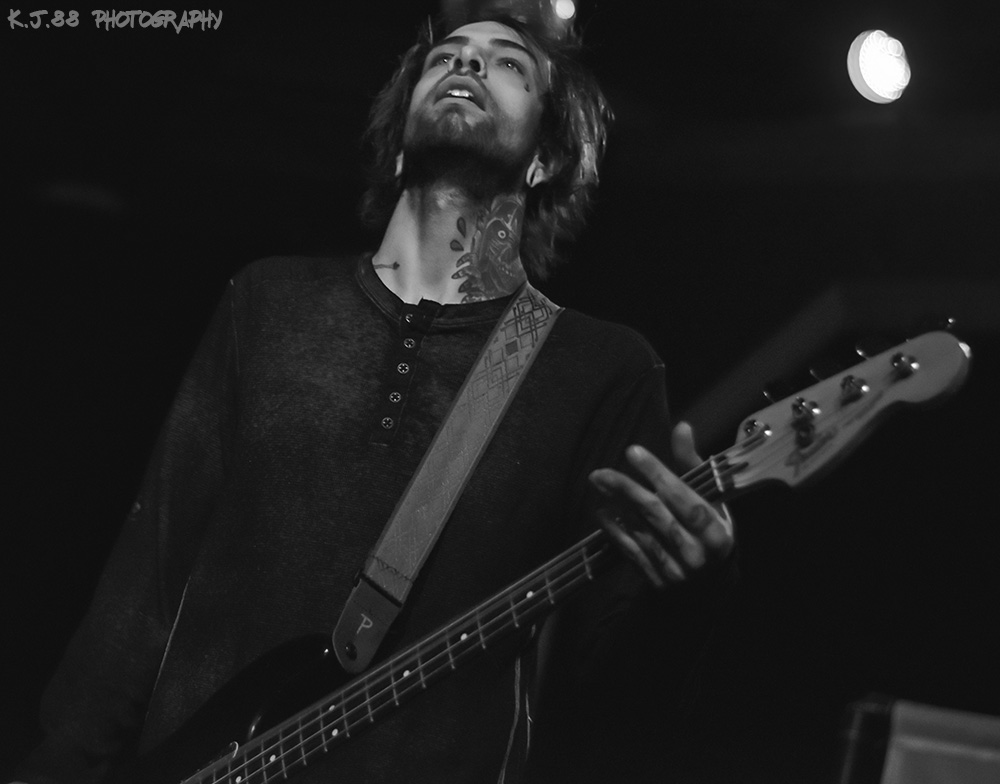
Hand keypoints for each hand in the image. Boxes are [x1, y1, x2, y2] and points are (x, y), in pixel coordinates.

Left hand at [589, 422, 733, 588]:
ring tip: (600, 485)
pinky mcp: (659, 581)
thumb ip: (693, 465)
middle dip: (627, 490)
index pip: (685, 499)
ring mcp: (677, 570)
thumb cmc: (713, 530)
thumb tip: (681, 427)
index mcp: (716, 531)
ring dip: (617, 507)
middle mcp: (697, 553)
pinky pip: (633, 553)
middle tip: (601, 472)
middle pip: (657, 516)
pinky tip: (603, 512)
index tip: (633, 452)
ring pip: (642, 533)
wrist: (714, 584)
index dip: (658, 475)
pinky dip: (616, 531)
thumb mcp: (713, 498)